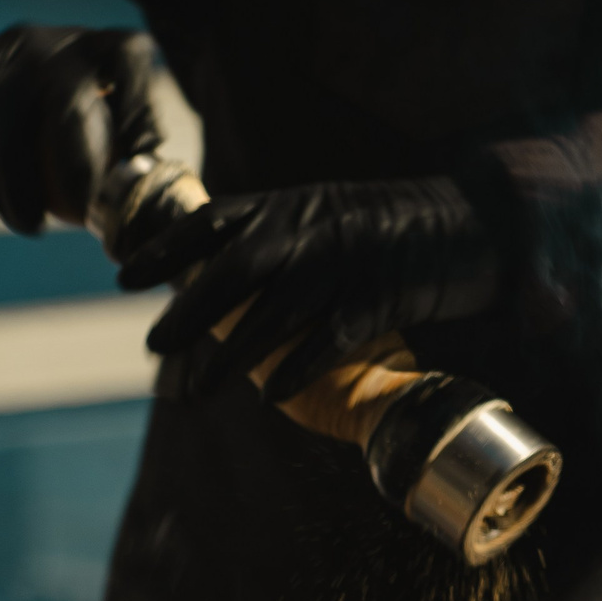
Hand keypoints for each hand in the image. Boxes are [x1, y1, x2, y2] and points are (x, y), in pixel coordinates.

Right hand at [0, 26, 165, 234]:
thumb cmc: (62, 121)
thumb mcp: (97, 116)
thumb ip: (123, 144)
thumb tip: (156, 198)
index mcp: (98, 46)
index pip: (129, 58)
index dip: (140, 106)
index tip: (146, 154)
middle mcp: (53, 43)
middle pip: (67, 96)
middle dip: (76, 160)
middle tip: (83, 209)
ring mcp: (5, 56)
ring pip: (7, 121)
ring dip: (20, 184)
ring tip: (35, 225)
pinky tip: (15, 213)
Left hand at [131, 177, 497, 400]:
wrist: (476, 219)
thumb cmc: (397, 223)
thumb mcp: (329, 210)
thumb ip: (280, 231)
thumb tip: (225, 262)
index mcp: (291, 204)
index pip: (212, 221)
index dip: (165, 249)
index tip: (125, 276)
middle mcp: (309, 229)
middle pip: (232, 272)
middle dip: (190, 311)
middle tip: (153, 346)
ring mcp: (343, 263)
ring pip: (273, 315)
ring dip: (232, 356)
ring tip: (200, 388)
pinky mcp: (378, 297)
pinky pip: (327, 340)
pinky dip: (297, 369)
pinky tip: (272, 396)